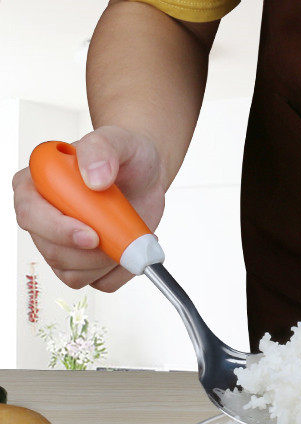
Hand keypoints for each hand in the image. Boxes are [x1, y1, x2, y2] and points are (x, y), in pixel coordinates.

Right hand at [13, 126, 165, 291]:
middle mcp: (44, 219)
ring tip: (130, 232)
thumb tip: (93, 178)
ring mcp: (63, 245)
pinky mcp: (87, 263)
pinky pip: (101, 282)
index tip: (91, 234)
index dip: (57, 230)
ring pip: (75, 274)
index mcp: (37, 185)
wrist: (147, 176)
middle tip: (123, 233)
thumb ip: (101, 149)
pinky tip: (132, 244)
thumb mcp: (118, 140)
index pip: (30, 215)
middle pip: (53, 253)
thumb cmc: (126, 156)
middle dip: (92, 252)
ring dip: (108, 261)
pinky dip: (123, 271)